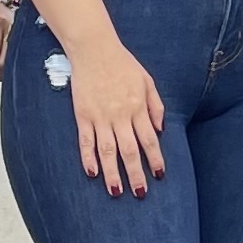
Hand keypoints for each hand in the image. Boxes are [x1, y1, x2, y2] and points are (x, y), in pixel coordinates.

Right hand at [73, 41, 167, 196]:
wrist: (94, 49)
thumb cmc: (123, 64)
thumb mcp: (147, 80)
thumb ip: (155, 106)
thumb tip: (160, 130)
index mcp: (137, 107)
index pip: (149, 140)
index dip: (155, 159)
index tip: (159, 174)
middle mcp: (120, 115)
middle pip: (130, 151)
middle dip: (136, 174)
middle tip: (140, 193)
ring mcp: (100, 116)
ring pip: (107, 151)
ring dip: (112, 173)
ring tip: (117, 191)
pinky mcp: (83, 115)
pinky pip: (85, 141)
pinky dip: (88, 158)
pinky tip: (92, 173)